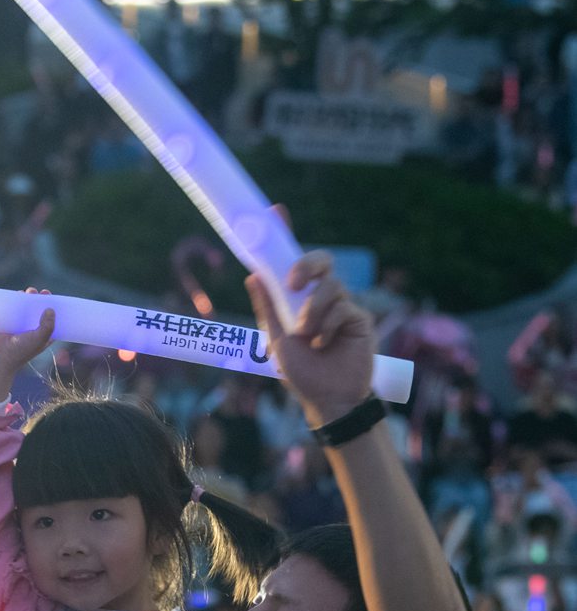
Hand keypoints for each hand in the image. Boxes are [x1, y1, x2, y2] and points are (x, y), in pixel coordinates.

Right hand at [0, 287, 54, 372]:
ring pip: (26, 306)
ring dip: (29, 297)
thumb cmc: (22, 350)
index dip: (55, 309)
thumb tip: (51, 309)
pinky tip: (19, 293)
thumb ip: (47, 326)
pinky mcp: (8, 320)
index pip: (52, 320)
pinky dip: (16, 299)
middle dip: (42, 300)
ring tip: (30, 292)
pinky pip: (13, 306)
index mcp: (43, 335)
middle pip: (39, 310)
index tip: (55, 299)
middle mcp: (33, 328)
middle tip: (42, 293)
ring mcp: (20, 323)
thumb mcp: (39, 339)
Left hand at [245, 242, 374, 426]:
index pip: (293, 260)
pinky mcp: (359, 319)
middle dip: (306, 265)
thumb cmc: (302, 373)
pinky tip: (324, 344)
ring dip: (313, 312)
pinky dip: (327, 327)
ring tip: (307, 336)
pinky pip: (343, 308)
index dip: (285, 234)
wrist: (327, 399)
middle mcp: (321, 298)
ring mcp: (342, 307)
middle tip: (293, 284)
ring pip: (331, 286)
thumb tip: (252, 275)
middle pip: (321, 260)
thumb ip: (268, 307)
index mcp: (298, 299)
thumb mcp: (277, 339)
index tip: (275, 211)